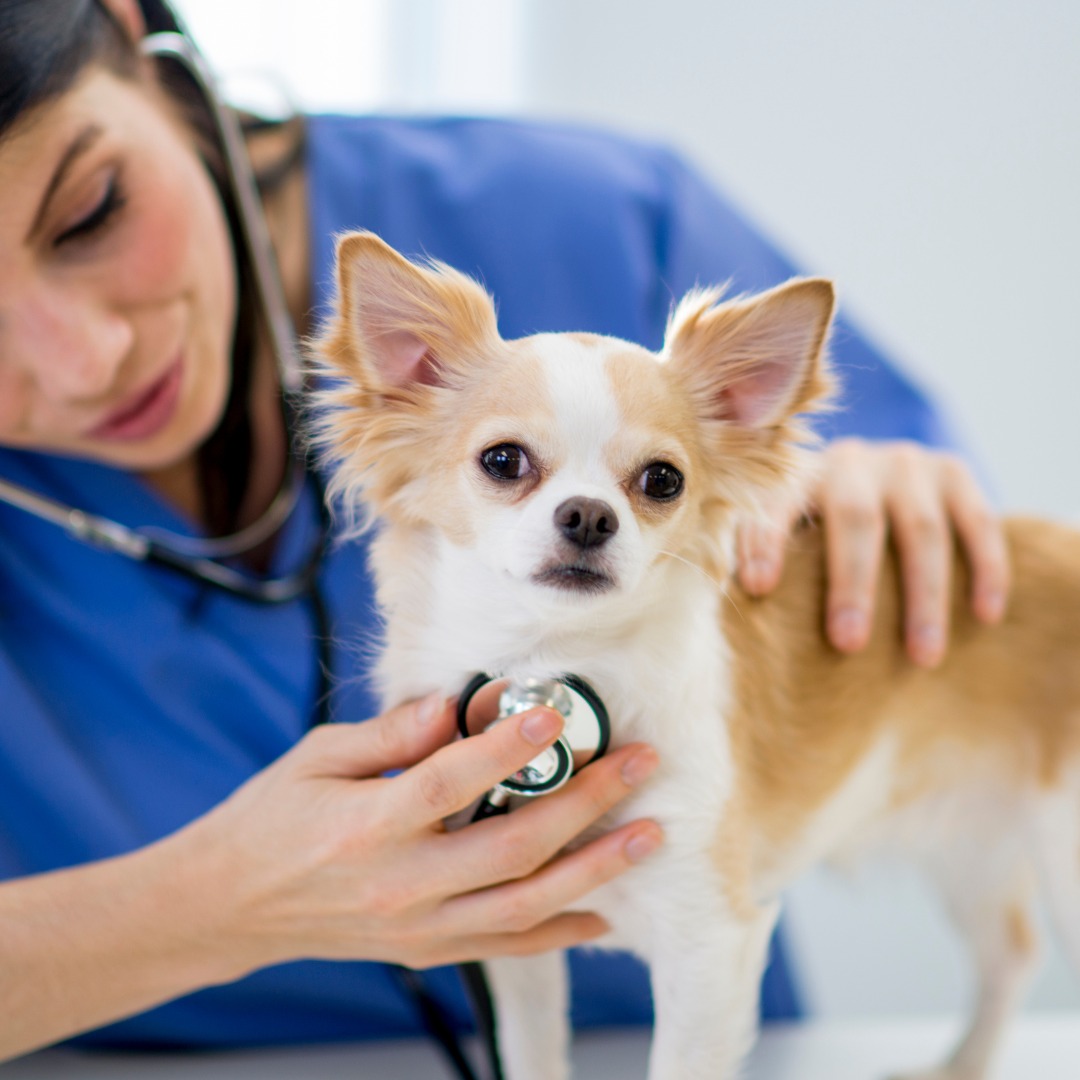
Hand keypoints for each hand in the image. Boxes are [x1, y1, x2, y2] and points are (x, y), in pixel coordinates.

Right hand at [174, 694, 661, 975]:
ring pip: (524, 905)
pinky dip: (560, 931)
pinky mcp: (426, 950)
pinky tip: (605, 910)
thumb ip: (390, 733)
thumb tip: (455, 705)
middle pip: (511, 846)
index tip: (556, 713)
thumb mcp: (316, 756)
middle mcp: (401, 884)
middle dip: (585, 802)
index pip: (451, 782)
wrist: (229, 906)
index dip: (508, 747)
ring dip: (595, 869)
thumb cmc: (271, 818)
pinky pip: (506, 946)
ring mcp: (418, 927)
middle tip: (637, 765)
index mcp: (367, 824)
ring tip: (648, 835)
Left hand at [736, 438, 1009, 666]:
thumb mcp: (789, 541)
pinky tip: (985, 616)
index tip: (756, 588)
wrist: (881, 487)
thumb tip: (731, 615)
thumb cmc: (817, 538)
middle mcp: (852, 461)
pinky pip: (978, 522)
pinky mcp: (955, 472)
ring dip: (923, 596)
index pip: (777, 503)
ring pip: (921, 529)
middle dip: (852, 584)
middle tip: (848, 643)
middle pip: (854, 518)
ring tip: (921, 657)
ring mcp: (907, 463)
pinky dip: (985, 569)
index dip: (766, 541)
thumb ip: (766, 561)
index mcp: (797, 475)